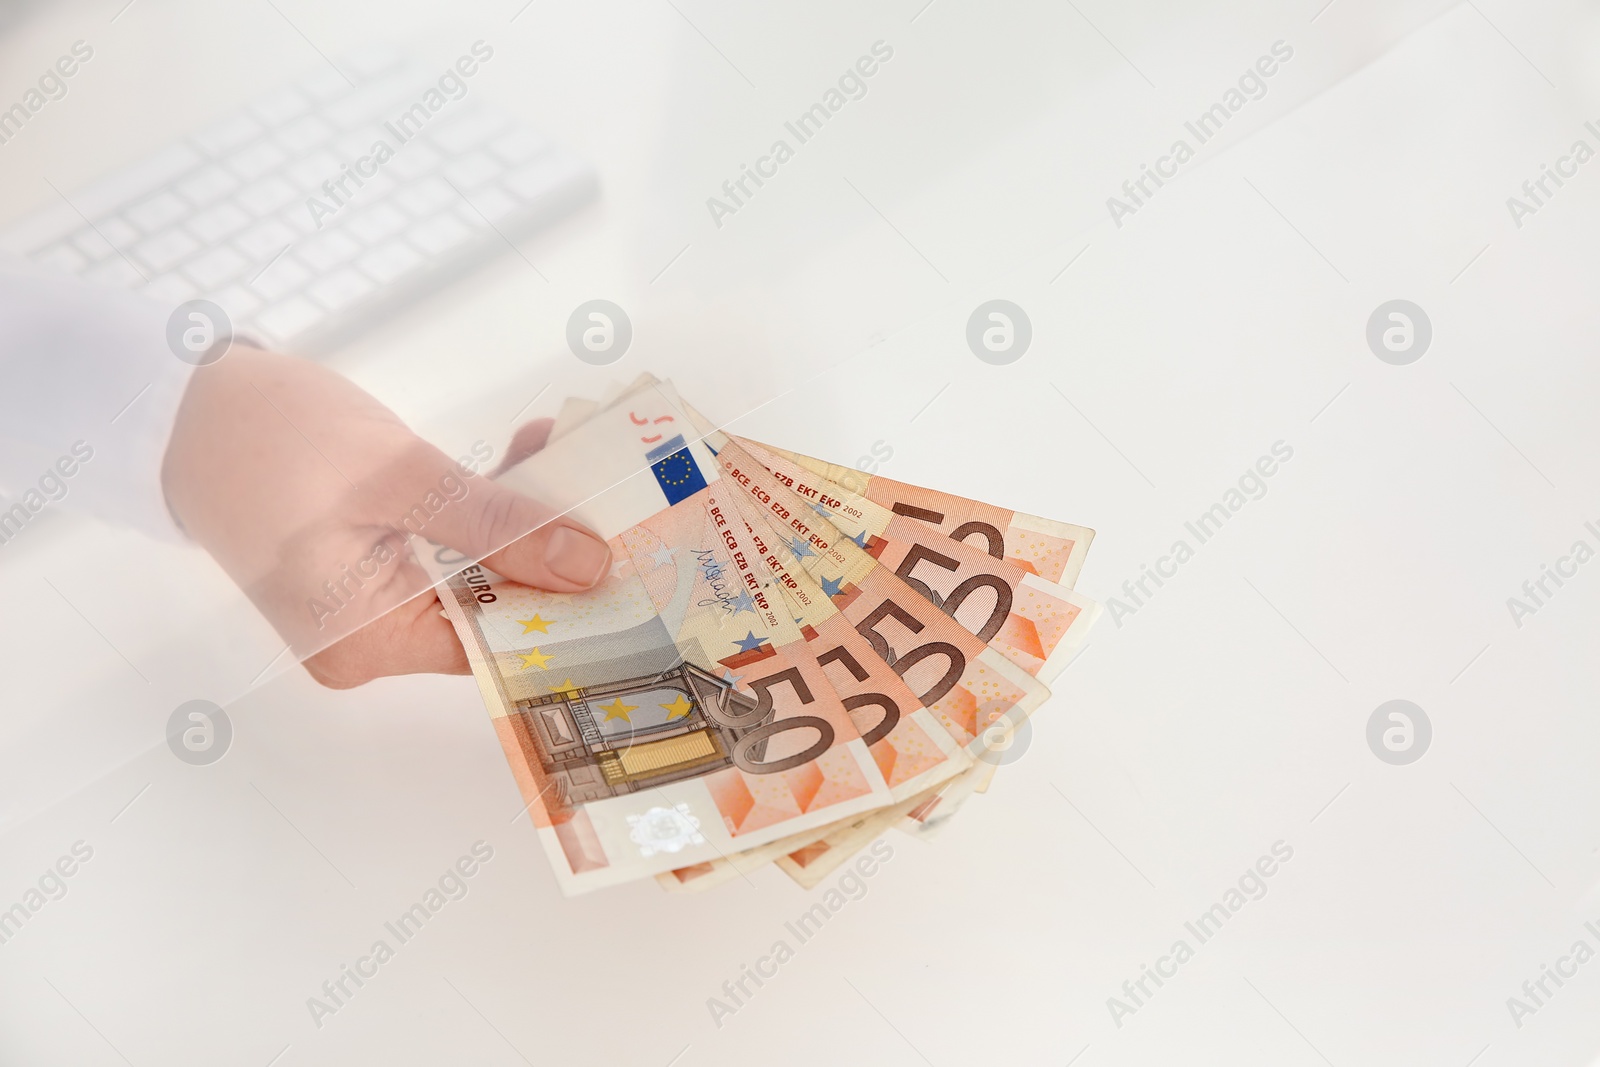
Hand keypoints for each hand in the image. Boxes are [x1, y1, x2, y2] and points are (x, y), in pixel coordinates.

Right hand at [161, 347, 609, 687]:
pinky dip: (485, 511)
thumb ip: (497, 527)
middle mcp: (371, 645)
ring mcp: (370, 608)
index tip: (634, 562)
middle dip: (552, 548)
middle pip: (494, 609)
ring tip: (564, 455)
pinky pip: (450, 552)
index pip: (497, 644)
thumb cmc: (269, 438)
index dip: (569, 605)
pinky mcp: (373, 568)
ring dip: (523, 518)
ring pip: (480, 574)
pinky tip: (524, 460)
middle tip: (614, 492)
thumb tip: (587, 567)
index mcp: (367, 645)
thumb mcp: (398, 479)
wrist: (183, 401)